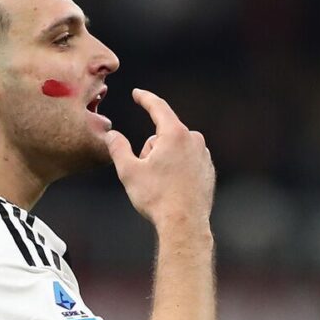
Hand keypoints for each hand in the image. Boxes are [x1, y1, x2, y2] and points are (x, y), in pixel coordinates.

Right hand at [106, 89, 214, 230]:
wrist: (184, 224)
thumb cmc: (157, 198)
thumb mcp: (129, 171)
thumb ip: (118, 148)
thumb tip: (111, 135)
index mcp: (175, 134)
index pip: (158, 108)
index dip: (145, 99)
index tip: (137, 94)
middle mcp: (193, 140)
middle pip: (164, 134)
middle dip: (151, 148)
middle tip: (146, 173)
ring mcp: (203, 155)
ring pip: (175, 149)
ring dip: (164, 159)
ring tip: (160, 185)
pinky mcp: (208, 170)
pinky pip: (187, 162)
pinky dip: (177, 169)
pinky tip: (172, 189)